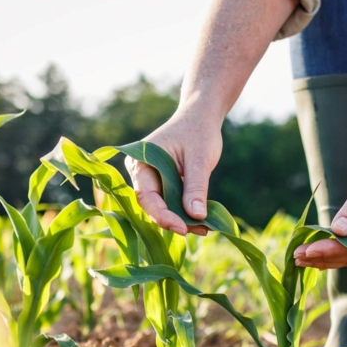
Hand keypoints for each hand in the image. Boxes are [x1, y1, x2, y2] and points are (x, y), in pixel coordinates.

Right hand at [126, 108, 221, 235]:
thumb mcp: (200, 159)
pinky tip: (203, 220)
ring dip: (183, 219)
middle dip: (175, 220)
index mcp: (141, 162)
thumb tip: (196, 216)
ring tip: (206, 228)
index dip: (163, 216)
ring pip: (163, 207)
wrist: (201, 117)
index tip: (183, 228)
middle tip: (201, 230)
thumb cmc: (198, 132)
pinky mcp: (164, 184)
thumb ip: (196, 187)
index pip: (146, 196)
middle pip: (153, 206)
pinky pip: (171, 202)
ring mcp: (151, 179)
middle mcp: (141, 173)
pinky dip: (186, 212)